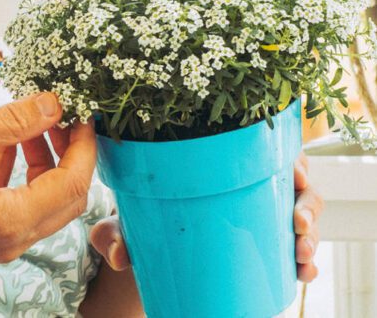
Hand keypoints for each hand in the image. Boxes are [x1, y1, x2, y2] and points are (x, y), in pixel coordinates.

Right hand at [0, 93, 96, 264]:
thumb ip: (14, 120)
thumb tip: (54, 104)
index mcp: (10, 220)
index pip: (73, 183)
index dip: (84, 145)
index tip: (83, 113)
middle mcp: (14, 240)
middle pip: (68, 197)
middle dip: (70, 153)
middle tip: (62, 117)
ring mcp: (5, 245)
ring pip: (48, 201)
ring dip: (47, 162)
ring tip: (32, 125)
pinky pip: (25, 206)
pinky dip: (25, 175)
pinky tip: (10, 144)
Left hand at [90, 154, 324, 280]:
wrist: (144, 254)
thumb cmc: (138, 222)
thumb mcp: (122, 224)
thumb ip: (112, 235)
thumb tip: (117, 253)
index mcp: (218, 165)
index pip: (265, 149)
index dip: (290, 157)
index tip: (297, 173)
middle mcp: (246, 186)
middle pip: (294, 182)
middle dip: (307, 201)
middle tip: (298, 222)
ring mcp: (259, 217)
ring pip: (301, 215)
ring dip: (311, 234)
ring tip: (301, 253)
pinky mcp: (263, 248)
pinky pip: (293, 251)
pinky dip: (304, 263)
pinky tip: (303, 273)